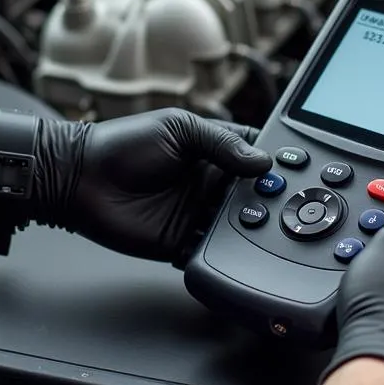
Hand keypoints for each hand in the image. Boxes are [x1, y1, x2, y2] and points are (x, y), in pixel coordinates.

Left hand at [30, 110, 271, 263]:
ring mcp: (199, 216)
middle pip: (256, 196)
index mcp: (214, 151)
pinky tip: (245, 252)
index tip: (303, 170)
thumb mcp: (177, 129)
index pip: (258, 157)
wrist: (80, 179)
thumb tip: (262, 162)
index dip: (278, 163)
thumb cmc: (122, 145)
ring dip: (257, 229)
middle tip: (294, 206)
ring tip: (273, 228)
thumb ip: (222, 143)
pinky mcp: (185, 244)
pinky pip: (215, 253)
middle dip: (274, 201)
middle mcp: (211, 185)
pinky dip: (230, 255)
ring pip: (242, 227)